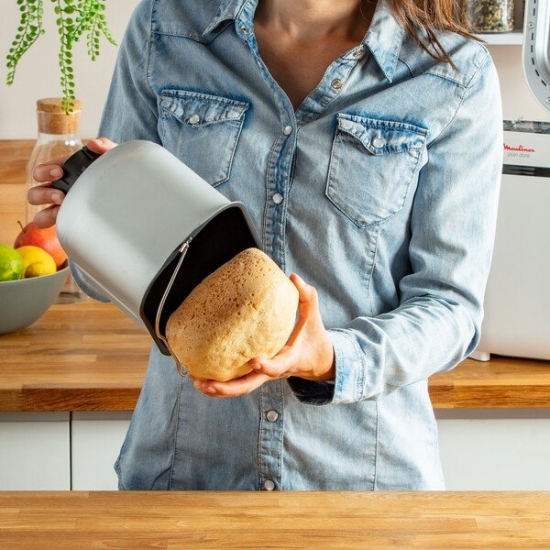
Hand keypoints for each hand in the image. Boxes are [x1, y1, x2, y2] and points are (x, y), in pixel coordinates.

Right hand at [28, 137, 116, 227]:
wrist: (133, 189)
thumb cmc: (116, 171)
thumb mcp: (112, 155)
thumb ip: (104, 146)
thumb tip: (93, 144)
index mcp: (62, 173)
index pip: (41, 173)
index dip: (44, 172)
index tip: (59, 171)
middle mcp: (59, 192)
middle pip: (35, 194)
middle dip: (44, 194)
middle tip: (61, 195)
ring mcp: (65, 209)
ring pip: (41, 215)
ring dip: (47, 213)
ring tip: (67, 212)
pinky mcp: (73, 222)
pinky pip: (59, 228)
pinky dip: (60, 226)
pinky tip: (73, 221)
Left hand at [192, 273, 334, 397]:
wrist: (317, 362)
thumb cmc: (313, 337)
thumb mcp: (313, 317)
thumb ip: (307, 298)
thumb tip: (294, 277)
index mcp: (288, 360)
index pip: (277, 367)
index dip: (266, 366)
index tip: (254, 361)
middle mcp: (273, 372)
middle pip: (249, 386)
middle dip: (228, 388)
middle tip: (208, 384)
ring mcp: (263, 375)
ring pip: (240, 388)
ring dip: (218, 390)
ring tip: (197, 383)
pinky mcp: (256, 374)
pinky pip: (236, 382)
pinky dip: (219, 384)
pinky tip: (200, 379)